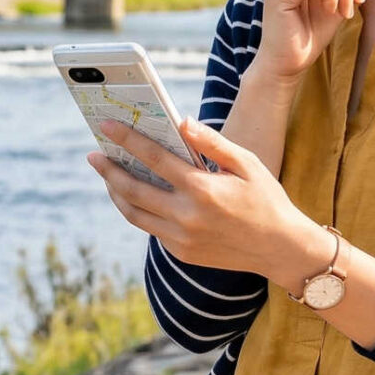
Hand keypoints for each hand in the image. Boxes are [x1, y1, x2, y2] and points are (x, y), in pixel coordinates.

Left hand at [88, 117, 320, 283]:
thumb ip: (212, 142)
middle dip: (109, 170)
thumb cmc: (266, 198)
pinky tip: (136, 197)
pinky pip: (151, 229)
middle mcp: (187, 216)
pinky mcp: (181, 253)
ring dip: (117, 193)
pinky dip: (139, 211)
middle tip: (94, 155)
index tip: (106, 127)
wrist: (280, 249)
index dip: (126, 140)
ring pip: (135, 214)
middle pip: (133, 189)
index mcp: (202, 189)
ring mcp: (181, 238)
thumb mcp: (247, 163)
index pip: (153, 158)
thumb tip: (181, 121)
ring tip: (108, 176)